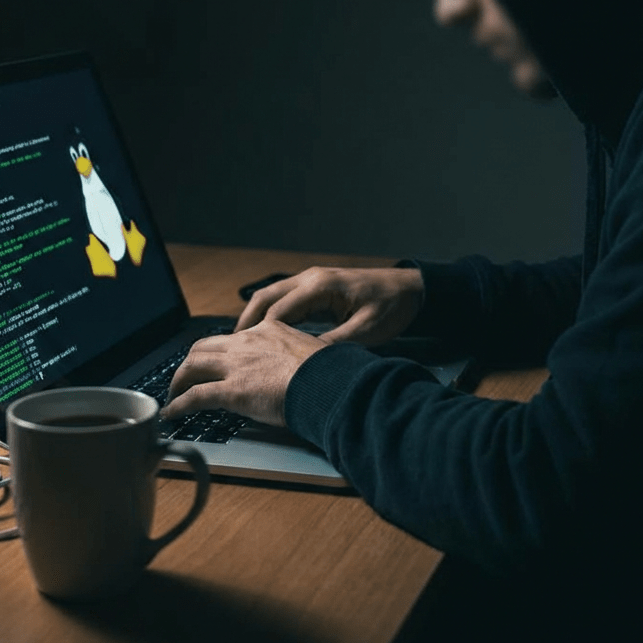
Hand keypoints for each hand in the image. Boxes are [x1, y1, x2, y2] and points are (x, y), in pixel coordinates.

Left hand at [161, 321, 324, 427]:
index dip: (219, 351)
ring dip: (178, 380)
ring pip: (193, 365)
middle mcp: (247, 342)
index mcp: (268, 330)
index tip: (216, 362)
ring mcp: (237, 365)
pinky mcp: (232, 390)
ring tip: (173, 395)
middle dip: (190, 362)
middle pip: (204, 346)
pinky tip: (172, 413)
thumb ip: (295, 356)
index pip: (233, 337)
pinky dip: (179, 404)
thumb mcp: (310, 351)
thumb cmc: (329, 372)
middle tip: (185, 378)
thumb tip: (297, 369)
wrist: (329, 382)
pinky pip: (196, 396)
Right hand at [235, 266, 423, 346]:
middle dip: (247, 322)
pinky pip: (285, 299)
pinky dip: (270, 315)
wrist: (411, 289)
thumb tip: (307, 363)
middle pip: (265, 298)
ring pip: (271, 296)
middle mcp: (310, 278)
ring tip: (242, 343)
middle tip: (232, 348)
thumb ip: (335, 345)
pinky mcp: (316, 287)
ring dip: (255, 317)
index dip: (260, 335)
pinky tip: (265, 335)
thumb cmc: (391, 306)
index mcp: (320, 286)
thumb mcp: (366, 330)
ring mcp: (312, 280)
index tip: (247, 356)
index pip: (278, 311)